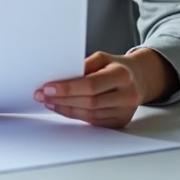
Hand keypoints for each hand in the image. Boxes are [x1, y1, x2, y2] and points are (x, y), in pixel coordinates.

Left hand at [33, 49, 177, 128]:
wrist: (138, 78)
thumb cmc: (116, 66)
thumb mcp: (102, 58)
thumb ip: (83, 65)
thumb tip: (60, 76)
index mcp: (122, 75)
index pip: (91, 85)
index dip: (67, 88)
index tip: (47, 88)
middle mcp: (127, 95)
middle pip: (89, 102)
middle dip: (62, 99)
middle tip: (42, 95)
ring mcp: (125, 111)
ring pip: (89, 115)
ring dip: (65, 109)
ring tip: (49, 101)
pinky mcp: (120, 122)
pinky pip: (93, 122)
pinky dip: (75, 115)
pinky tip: (63, 108)